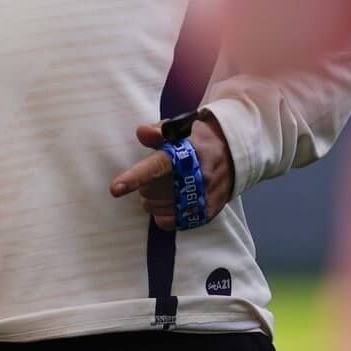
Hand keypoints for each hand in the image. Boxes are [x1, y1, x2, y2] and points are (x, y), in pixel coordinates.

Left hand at [109, 114, 235, 228]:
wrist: (234, 152)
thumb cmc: (200, 138)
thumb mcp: (181, 127)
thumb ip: (158, 131)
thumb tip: (141, 133)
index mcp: (188, 153)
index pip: (157, 166)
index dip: (135, 177)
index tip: (115, 189)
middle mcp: (198, 177)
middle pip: (153, 192)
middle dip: (145, 185)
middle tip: (154, 176)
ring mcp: (204, 197)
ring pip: (158, 209)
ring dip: (152, 201)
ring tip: (161, 188)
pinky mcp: (206, 212)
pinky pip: (171, 222)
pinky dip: (162, 215)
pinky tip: (168, 202)